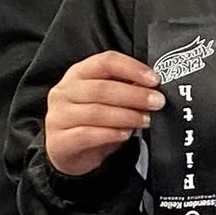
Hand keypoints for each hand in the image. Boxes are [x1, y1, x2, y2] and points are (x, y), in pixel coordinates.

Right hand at [43, 52, 162, 176]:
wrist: (67, 152)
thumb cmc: (90, 122)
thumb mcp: (107, 102)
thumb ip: (125, 91)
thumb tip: (152, 88)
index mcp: (78, 74)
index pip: (105, 62)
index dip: (131, 68)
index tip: (154, 79)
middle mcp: (64, 91)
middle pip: (102, 88)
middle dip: (134, 95)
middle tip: (156, 102)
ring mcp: (58, 116)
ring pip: (96, 112)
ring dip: (126, 116)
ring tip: (145, 120)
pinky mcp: (59, 141)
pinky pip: (86, 134)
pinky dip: (110, 134)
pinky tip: (125, 134)